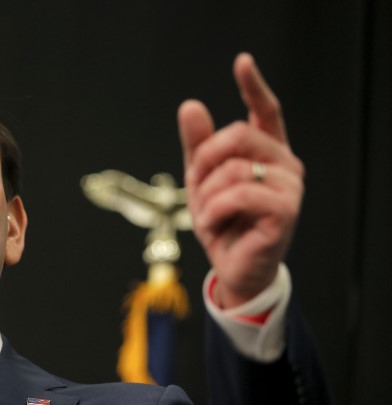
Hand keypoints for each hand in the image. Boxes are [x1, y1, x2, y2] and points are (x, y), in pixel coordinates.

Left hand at [178, 53, 303, 307]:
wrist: (231, 265)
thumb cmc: (221, 221)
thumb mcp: (201, 179)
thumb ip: (197, 145)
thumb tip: (191, 106)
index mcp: (266, 151)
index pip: (265, 112)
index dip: (253, 86)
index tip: (242, 62)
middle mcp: (284, 163)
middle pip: (238, 135)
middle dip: (205, 160)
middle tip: (198, 187)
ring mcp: (289, 187)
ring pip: (234, 169)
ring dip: (207, 194)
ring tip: (208, 214)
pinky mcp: (285, 211)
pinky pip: (240, 194)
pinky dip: (215, 209)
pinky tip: (214, 223)